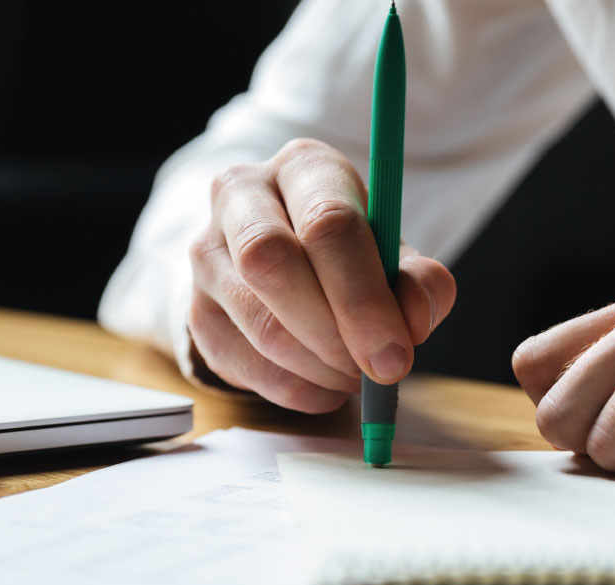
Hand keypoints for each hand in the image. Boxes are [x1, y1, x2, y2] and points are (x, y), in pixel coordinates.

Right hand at [189, 139, 455, 412]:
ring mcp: (207, 252)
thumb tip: (413, 321)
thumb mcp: (395, 256)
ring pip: (258, 322)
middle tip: (374, 371)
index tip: (396, 352)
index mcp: (303, 167)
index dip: (364, 296)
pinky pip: (242, 363)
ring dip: (318, 366)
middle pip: (271, 261)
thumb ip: (419, 283)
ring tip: (355, 375)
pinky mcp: (196, 309)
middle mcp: (242, 195)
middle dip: (332, 331)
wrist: (291, 264)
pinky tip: (326, 385)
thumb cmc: (352, 254)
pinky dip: (294, 388)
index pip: (328, 222)